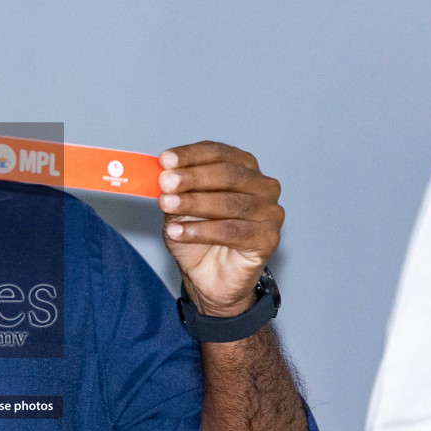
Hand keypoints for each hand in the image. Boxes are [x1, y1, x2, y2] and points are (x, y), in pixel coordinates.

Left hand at [157, 142, 282, 316]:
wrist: (210, 278)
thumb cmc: (199, 238)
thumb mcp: (179, 209)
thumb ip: (175, 190)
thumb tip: (161, 174)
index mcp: (245, 169)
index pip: (219, 153)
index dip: (191, 155)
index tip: (165, 160)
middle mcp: (263, 186)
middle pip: (228, 175)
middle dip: (192, 178)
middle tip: (165, 182)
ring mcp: (270, 212)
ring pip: (229, 203)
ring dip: (194, 203)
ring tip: (167, 205)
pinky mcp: (268, 238)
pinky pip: (232, 231)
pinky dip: (201, 231)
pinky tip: (178, 232)